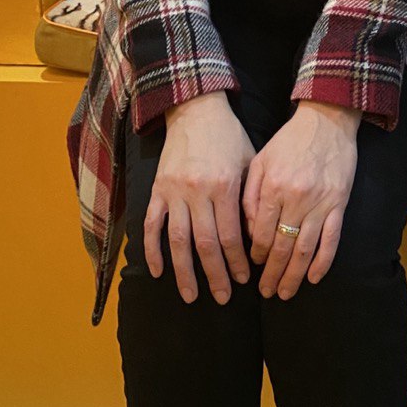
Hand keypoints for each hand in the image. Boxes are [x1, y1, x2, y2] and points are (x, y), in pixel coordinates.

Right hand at [144, 91, 255, 303]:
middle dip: (214, 274)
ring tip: (191, 295)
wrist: (196, 109)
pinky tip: (158, 271)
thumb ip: (251, 196)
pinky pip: (152, 225)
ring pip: (177, 241)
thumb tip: (254, 235)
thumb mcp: (250, 160)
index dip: (236, 260)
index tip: (243, 280)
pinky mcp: (157, 189)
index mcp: (225, 185)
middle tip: (222, 298)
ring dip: (184, 272)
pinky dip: (153, 250)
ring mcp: (174, 192)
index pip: (230, 234)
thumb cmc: (229, 135)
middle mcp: (197, 192)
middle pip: (205, 243)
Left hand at [242, 100, 360, 300]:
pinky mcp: (339, 204)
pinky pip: (331, 239)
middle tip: (267, 292)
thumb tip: (249, 229)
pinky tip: (314, 277)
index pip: (262, 233)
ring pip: (305, 249)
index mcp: (274, 188)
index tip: (253, 266)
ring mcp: (321, 203)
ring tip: (285, 293)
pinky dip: (323, 261)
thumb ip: (250, 194)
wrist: (327, 120)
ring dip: (294, 275)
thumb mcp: (261, 160)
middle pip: (282, 247)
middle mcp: (297, 199)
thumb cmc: (290, 140)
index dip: (256, 254)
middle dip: (273, 274)